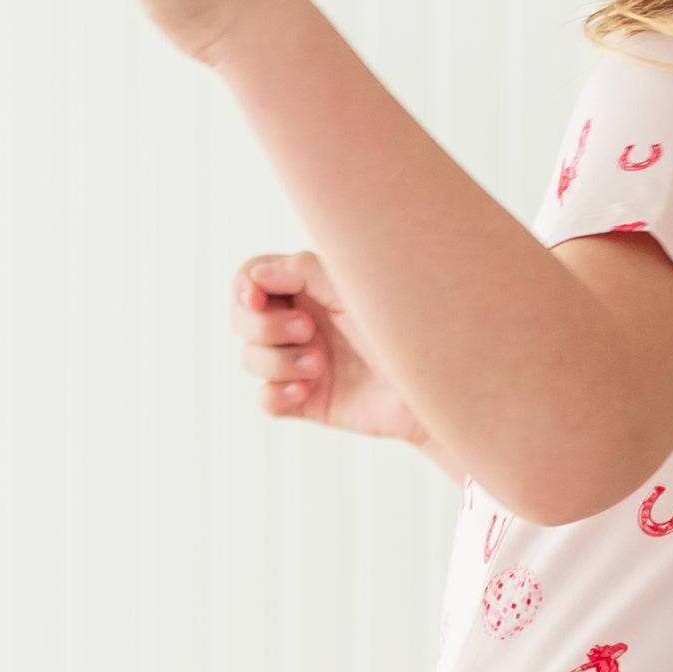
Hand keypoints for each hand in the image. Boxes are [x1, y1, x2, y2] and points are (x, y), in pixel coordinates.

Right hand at [237, 251, 428, 446]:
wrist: (432, 385)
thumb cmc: (403, 327)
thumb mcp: (354, 288)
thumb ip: (303, 271)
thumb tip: (254, 277)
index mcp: (307, 288)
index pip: (249, 278)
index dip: (244, 287)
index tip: (257, 297)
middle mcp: (297, 322)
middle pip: (240, 318)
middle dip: (263, 326)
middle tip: (309, 331)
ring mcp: (298, 362)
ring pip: (249, 359)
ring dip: (278, 361)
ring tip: (322, 366)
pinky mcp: (305, 400)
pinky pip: (264, 400)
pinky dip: (277, 394)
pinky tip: (306, 391)